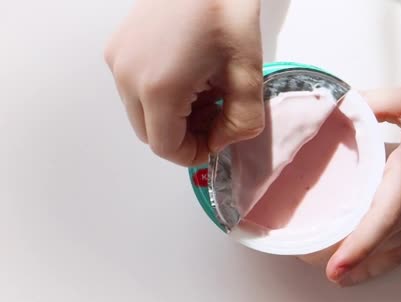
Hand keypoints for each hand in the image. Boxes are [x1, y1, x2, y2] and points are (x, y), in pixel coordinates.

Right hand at [104, 0, 263, 165]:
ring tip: (204, 91)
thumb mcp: (248, 74)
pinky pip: (134, 89)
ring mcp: (118, 60)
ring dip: (172, 116)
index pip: (166, 148)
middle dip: (184, 136)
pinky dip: (160, 96)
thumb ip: (240, 122)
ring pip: (142, 113)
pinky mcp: (118, 47)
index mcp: (159, 88)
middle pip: (151, 134)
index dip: (194, 154)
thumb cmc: (224, 10)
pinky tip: (188, 75)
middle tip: (215, 116)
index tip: (216, 142)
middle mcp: (128, 76)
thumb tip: (221, 142)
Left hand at [326, 58, 400, 286]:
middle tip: (302, 256)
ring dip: (355, 261)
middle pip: (377, 238)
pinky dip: (378, 266)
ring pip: (388, 250)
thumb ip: (375, 102)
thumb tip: (337, 105)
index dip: (359, 244)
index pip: (383, 215)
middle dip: (341, 252)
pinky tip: (354, 274)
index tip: (334, 266)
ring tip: (319, 265)